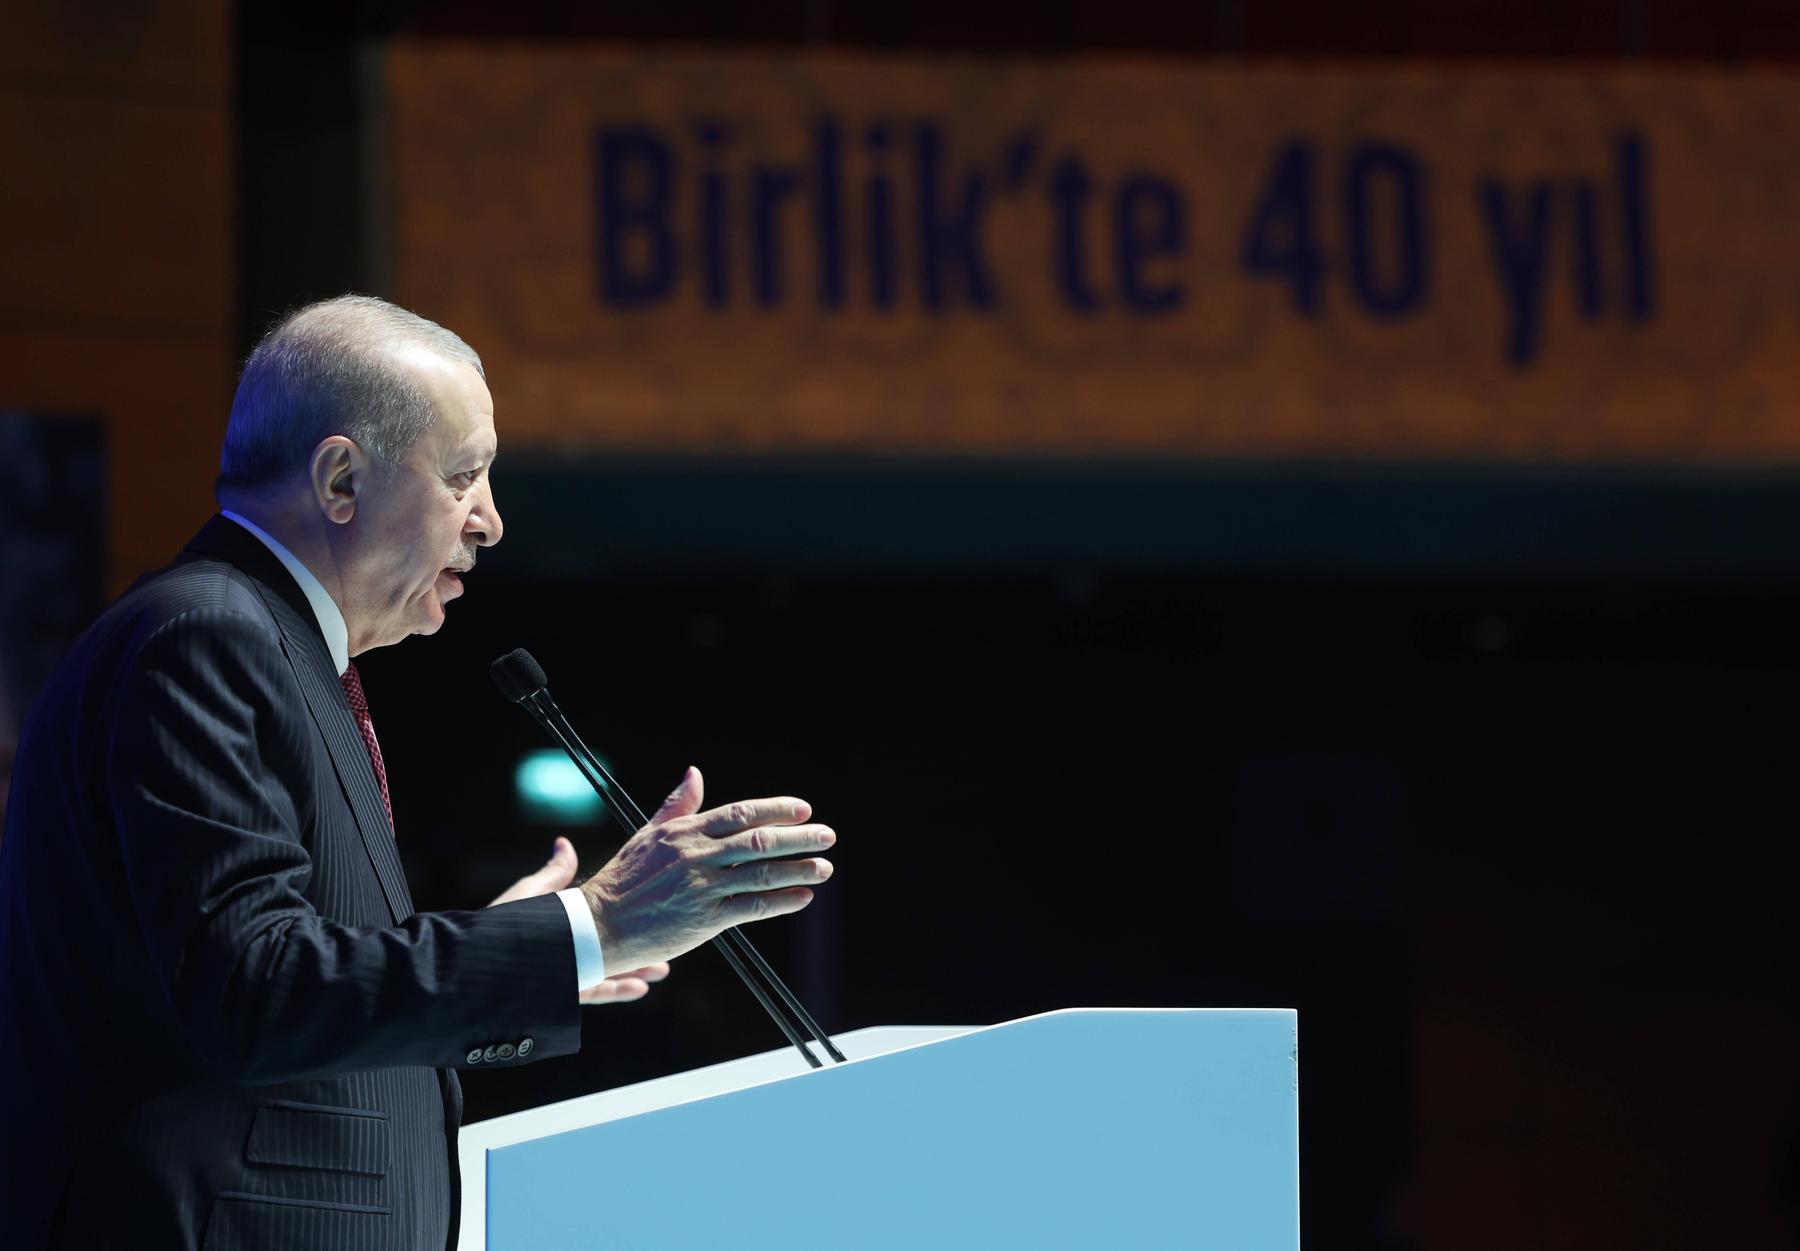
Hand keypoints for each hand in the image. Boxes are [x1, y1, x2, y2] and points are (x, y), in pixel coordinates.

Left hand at [487, 836, 674, 1006]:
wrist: (475, 965)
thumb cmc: (500, 926)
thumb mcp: (532, 895)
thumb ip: (553, 874)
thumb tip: (564, 843)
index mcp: (563, 924)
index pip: (602, 920)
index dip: (628, 917)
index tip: (651, 913)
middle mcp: (568, 950)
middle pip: (611, 947)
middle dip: (640, 947)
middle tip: (667, 946)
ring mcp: (567, 973)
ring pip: (609, 971)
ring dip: (636, 970)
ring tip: (662, 969)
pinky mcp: (561, 994)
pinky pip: (594, 992)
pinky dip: (617, 991)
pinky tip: (639, 989)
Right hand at [581, 765, 834, 973]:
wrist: (600, 924)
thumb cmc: (624, 878)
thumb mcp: (648, 834)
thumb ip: (677, 805)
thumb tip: (695, 772)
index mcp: (685, 831)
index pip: (741, 813)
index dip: (776, 809)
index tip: (804, 809)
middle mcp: (697, 855)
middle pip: (760, 841)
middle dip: (800, 837)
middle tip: (828, 836)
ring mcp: (703, 887)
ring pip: (762, 873)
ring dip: (799, 869)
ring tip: (824, 867)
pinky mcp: (705, 919)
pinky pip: (752, 908)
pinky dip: (781, 902)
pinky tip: (802, 897)